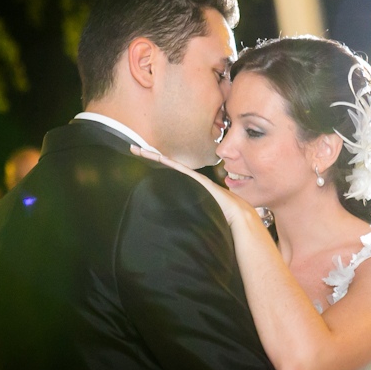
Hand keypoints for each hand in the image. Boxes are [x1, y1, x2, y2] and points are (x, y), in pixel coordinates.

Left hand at [130, 146, 258, 227]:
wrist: (238, 215)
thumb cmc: (222, 216)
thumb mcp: (201, 210)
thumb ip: (191, 209)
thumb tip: (178, 221)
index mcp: (189, 184)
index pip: (168, 170)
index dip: (155, 163)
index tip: (141, 157)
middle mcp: (190, 178)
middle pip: (166, 163)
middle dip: (150, 155)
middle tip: (132, 148)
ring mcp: (194, 177)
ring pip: (170, 164)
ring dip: (155, 157)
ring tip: (139, 149)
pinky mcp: (198, 180)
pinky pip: (181, 169)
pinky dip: (170, 163)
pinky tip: (159, 158)